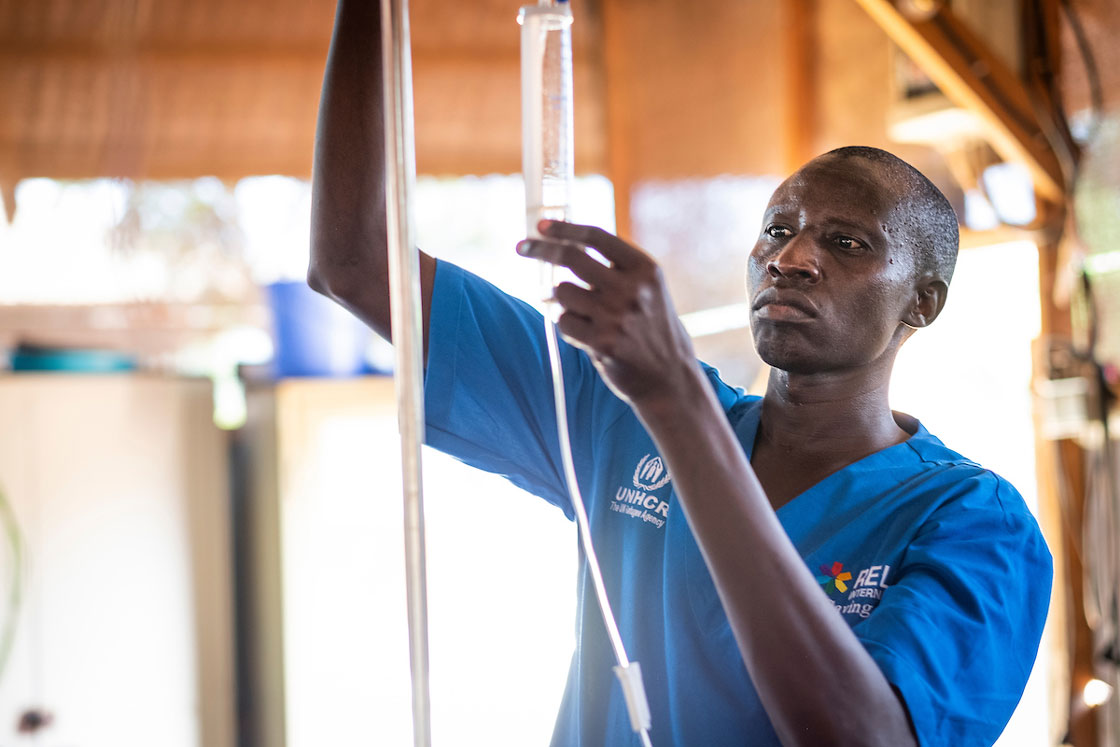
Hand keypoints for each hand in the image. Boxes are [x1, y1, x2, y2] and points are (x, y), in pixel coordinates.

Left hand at [516, 220, 698, 408]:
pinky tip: (587, 335)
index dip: (565, 229)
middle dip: (541, 250)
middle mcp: (632, 289)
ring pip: (563, 292)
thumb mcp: (647, 289)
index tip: (541, 226)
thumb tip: (565, 246)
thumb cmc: (652, 328)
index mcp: (645, 269)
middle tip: (522, 247)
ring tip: (585, 314)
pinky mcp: (602, 343)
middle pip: (572, 258)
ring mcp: (616, 316)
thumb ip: (614, 269)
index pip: (597, 238)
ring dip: (563, 300)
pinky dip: (568, 325)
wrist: (670, 377)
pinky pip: (564, 322)